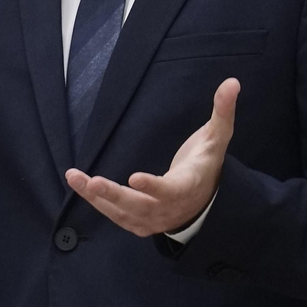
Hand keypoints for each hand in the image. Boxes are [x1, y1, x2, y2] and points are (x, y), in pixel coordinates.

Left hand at [65, 78, 238, 237]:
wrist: (205, 202)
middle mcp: (169, 208)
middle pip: (139, 205)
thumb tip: (232, 82)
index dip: (153, 187)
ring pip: (122, 212)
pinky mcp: (140, 223)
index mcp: (187, 186)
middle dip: (113, 195)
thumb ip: (222, 111)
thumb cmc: (206, 164)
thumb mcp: (217, 138)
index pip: (170, 189)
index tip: (134, 178)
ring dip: (96, 197)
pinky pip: (116, 215)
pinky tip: (80, 186)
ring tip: (74, 177)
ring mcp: (153, 219)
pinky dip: (97, 203)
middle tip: (92, 181)